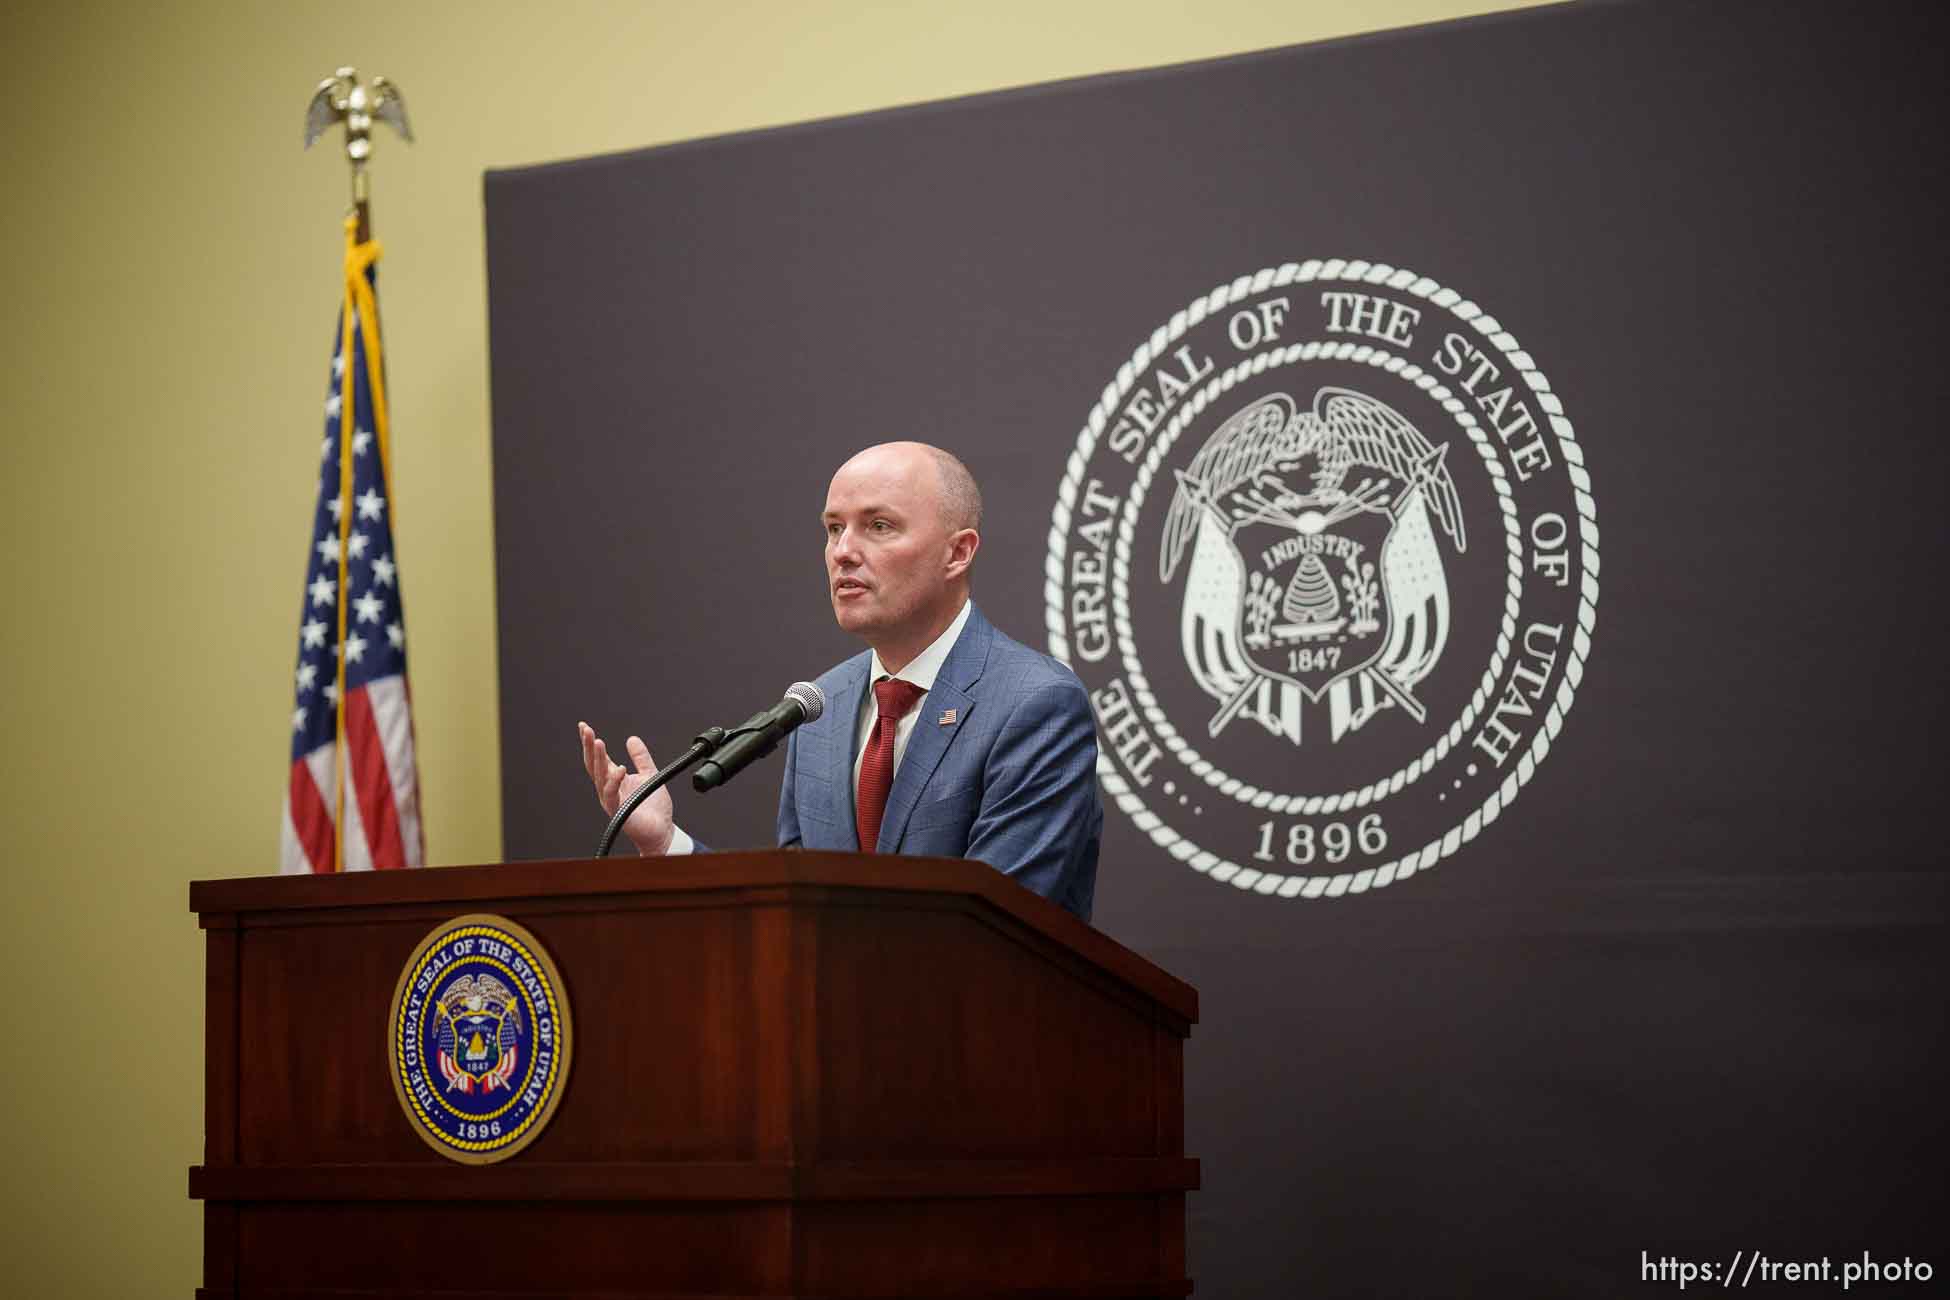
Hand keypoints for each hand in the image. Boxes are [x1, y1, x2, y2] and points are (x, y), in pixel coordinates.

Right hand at [578, 721, 675, 855]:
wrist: (662, 830)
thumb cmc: (654, 807)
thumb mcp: (650, 774)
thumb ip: (641, 757)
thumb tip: (632, 739)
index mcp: (614, 779)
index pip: (598, 758)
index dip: (590, 743)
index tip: (584, 727)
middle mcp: (609, 788)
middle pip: (594, 765)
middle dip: (589, 747)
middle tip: (587, 730)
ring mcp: (611, 800)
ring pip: (600, 777)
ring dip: (599, 759)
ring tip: (599, 742)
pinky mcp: (618, 811)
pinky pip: (612, 794)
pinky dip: (615, 781)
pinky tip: (620, 769)